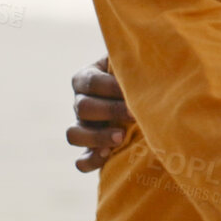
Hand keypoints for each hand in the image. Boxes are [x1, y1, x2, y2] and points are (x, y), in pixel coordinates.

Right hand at [67, 55, 132, 172]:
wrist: (147, 101)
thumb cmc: (141, 76)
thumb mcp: (134, 64)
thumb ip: (134, 60)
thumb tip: (143, 59)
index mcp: (86, 78)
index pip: (91, 82)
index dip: (111, 87)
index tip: (135, 90)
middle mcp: (80, 102)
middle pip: (82, 108)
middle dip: (109, 111)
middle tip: (134, 115)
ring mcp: (82, 128)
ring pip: (73, 134)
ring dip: (97, 137)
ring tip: (121, 138)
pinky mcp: (90, 151)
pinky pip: (81, 161)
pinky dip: (92, 160)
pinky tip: (109, 156)